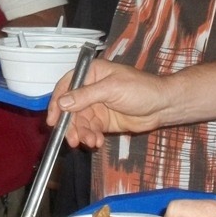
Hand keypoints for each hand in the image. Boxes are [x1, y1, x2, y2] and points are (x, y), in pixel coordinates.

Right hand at [47, 58, 171, 148]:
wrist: (163, 106)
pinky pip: (90, 131)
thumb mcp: (111, 89)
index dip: (56, 103)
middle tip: (73, 140)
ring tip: (91, 142)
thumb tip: (62, 102)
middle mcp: (90, 89)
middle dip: (71, 125)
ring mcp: (97, 106)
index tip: (52, 120)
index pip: (66, 86)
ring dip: (82, 134)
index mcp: (91, 73)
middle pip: (71, 109)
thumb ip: (86, 96)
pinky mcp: (104, 122)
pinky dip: (91, 138)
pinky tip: (98, 142)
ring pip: (80, 122)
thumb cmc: (140, 89)